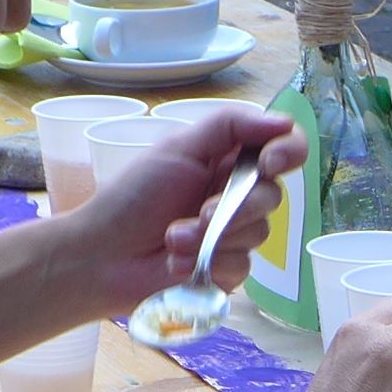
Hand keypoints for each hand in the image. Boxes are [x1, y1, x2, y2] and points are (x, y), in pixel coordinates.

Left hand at [50, 105, 299, 311]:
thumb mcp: (178, 148)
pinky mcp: (228, 270)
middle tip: (204, 212)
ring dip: (212, 237)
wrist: (102, 256)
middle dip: (240, 206)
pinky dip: (210, 264)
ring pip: (260, 233)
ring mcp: (234, 234)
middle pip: (274, 194)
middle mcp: (236, 194)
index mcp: (228, 158)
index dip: (288, 151)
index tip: (270, 163)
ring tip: (173, 239)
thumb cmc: (133, 197)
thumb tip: (285, 122)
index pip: (283, 146)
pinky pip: (243, 266)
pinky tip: (178, 264)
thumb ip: (230, 126)